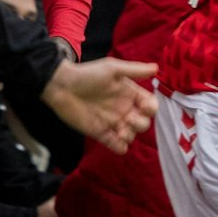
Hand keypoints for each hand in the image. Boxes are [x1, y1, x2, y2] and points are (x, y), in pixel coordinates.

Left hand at [41, 58, 155, 154]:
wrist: (60, 86)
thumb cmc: (87, 74)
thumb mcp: (112, 68)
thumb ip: (135, 70)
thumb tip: (156, 68)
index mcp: (130, 94)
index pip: (150, 105)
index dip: (151, 109)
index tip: (145, 108)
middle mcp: (124, 109)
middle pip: (144, 123)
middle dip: (141, 124)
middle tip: (128, 119)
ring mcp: (112, 122)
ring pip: (131, 135)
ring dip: (130, 135)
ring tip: (120, 132)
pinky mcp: (99, 132)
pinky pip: (115, 145)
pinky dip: (120, 147)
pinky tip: (118, 143)